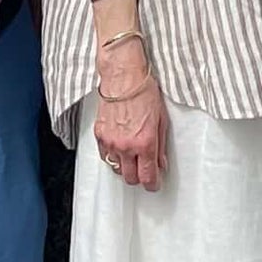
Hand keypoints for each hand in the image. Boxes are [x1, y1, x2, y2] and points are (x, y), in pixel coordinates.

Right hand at [93, 56, 169, 190]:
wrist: (123, 76)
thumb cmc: (144, 92)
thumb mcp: (162, 120)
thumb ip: (161, 146)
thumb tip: (161, 163)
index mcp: (145, 143)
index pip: (148, 177)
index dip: (152, 184)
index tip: (154, 183)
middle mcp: (127, 146)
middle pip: (131, 178)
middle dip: (139, 177)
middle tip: (144, 169)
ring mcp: (111, 142)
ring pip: (116, 169)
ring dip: (125, 167)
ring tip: (132, 156)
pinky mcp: (99, 135)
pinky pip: (105, 156)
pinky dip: (113, 156)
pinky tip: (120, 148)